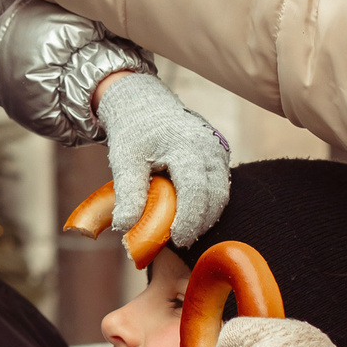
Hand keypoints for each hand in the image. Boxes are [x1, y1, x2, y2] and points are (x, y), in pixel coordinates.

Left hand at [95, 71, 229, 243]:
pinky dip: (208, 203)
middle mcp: (209, 147)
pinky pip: (221, 185)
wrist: (146, 105)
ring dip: (207, 216)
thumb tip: (124, 227)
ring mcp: (218, 150)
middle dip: (200, 223)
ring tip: (184, 230)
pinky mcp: (220, 155)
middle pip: (216, 195)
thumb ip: (128, 193)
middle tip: (180, 241)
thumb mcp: (124, 160)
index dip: (189, 220)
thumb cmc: (134, 132)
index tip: (176, 239)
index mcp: (186, 146)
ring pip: (222, 193)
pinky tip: (190, 214)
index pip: (196, 190)